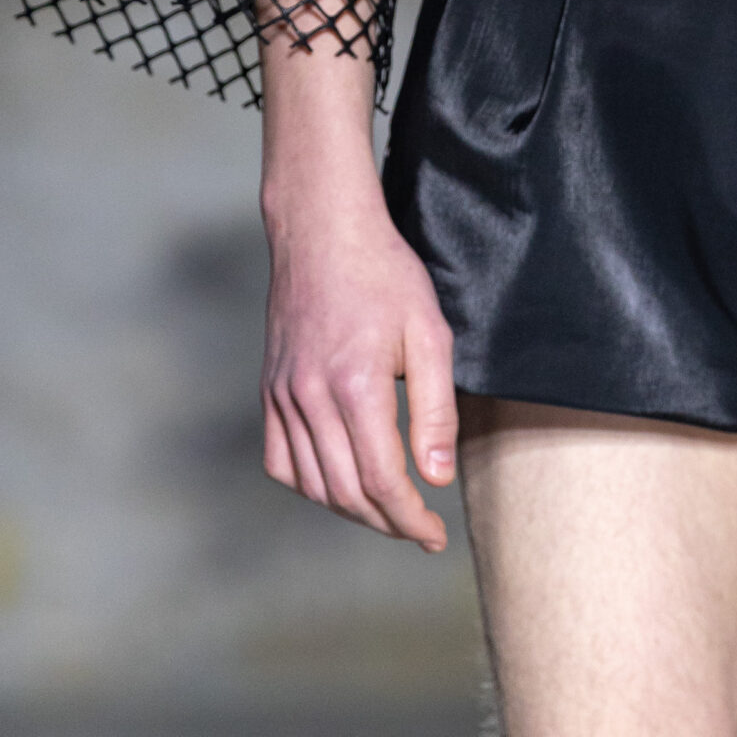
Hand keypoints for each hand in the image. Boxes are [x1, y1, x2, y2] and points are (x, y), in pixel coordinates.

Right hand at [261, 196, 458, 550]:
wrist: (323, 231)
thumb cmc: (383, 274)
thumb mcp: (429, 332)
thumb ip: (435, 409)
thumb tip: (436, 477)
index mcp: (356, 385)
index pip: (382, 481)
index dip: (411, 520)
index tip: (434, 535)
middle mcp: (311, 398)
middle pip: (346, 494)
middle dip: (387, 523)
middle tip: (419, 530)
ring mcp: (283, 396)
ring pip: (311, 484)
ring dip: (351, 510)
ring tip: (387, 510)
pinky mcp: (270, 390)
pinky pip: (280, 461)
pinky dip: (309, 485)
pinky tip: (338, 481)